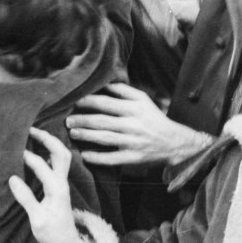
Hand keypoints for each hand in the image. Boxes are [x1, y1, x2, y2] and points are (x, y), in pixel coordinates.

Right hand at [8, 128, 90, 242]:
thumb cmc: (52, 233)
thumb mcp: (37, 220)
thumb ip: (26, 199)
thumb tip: (12, 178)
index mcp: (56, 190)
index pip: (41, 166)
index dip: (26, 156)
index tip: (12, 150)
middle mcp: (62, 183)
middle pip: (60, 152)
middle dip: (46, 138)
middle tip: (30, 128)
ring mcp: (62, 183)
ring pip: (62, 155)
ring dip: (51, 142)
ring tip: (35, 133)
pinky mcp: (60, 185)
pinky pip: (59, 162)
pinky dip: (51, 150)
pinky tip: (40, 148)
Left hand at [66, 83, 211, 166]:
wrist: (174, 142)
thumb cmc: (153, 117)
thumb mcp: (142, 99)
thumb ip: (122, 90)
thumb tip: (102, 83)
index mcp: (133, 108)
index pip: (106, 103)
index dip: (88, 102)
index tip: (74, 101)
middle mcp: (132, 125)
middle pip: (102, 121)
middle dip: (82, 120)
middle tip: (67, 119)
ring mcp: (133, 142)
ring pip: (105, 138)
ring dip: (86, 135)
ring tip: (72, 132)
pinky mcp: (133, 158)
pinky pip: (113, 159)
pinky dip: (98, 158)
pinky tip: (85, 155)